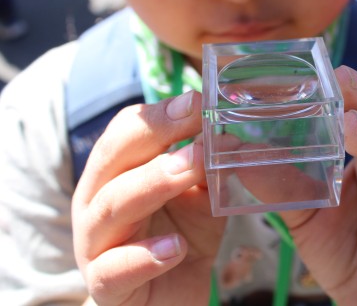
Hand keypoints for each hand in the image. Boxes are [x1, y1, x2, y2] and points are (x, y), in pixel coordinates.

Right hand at [72, 91, 225, 305]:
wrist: (174, 297)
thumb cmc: (180, 238)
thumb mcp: (200, 197)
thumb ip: (208, 169)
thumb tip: (231, 136)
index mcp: (115, 174)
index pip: (125, 131)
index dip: (159, 114)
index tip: (197, 100)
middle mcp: (96, 202)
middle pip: (112, 158)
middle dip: (153, 134)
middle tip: (193, 120)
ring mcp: (94, 245)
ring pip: (111, 207)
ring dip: (153, 182)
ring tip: (191, 169)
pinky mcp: (105, 286)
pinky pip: (115, 270)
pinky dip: (144, 256)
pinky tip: (175, 247)